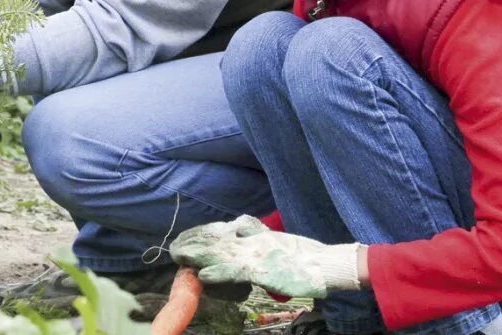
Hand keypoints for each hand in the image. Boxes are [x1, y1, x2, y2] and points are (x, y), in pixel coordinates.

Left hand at [168, 215, 361, 296]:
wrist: (326, 264)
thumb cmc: (306, 257)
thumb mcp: (278, 240)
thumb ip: (258, 234)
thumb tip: (240, 226)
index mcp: (257, 234)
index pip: (223, 230)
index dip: (203, 233)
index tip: (188, 236)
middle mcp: (252, 242)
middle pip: (216, 239)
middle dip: (195, 242)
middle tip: (175, 245)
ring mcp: (255, 255)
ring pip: (220, 253)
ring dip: (198, 254)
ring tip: (178, 255)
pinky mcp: (260, 271)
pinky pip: (235, 272)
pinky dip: (218, 273)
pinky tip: (203, 275)